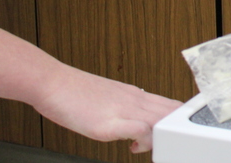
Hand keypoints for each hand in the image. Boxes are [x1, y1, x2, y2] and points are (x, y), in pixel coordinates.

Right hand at [33, 65, 180, 153]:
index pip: (170, 104)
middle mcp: (134, 100)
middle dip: (176, 130)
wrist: (54, 82)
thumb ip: (125, 109)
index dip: (177, 120)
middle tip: (164, 144)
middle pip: (172, 112)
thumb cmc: (75, 92)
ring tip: (151, 148)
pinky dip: (144, 141)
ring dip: (163, 137)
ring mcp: (123, 110)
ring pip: (161, 120)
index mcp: (136, 94)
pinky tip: (134, 147)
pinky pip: (139, 129)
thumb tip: (133, 124)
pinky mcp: (109, 123)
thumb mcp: (110, 97)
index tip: (170, 134)